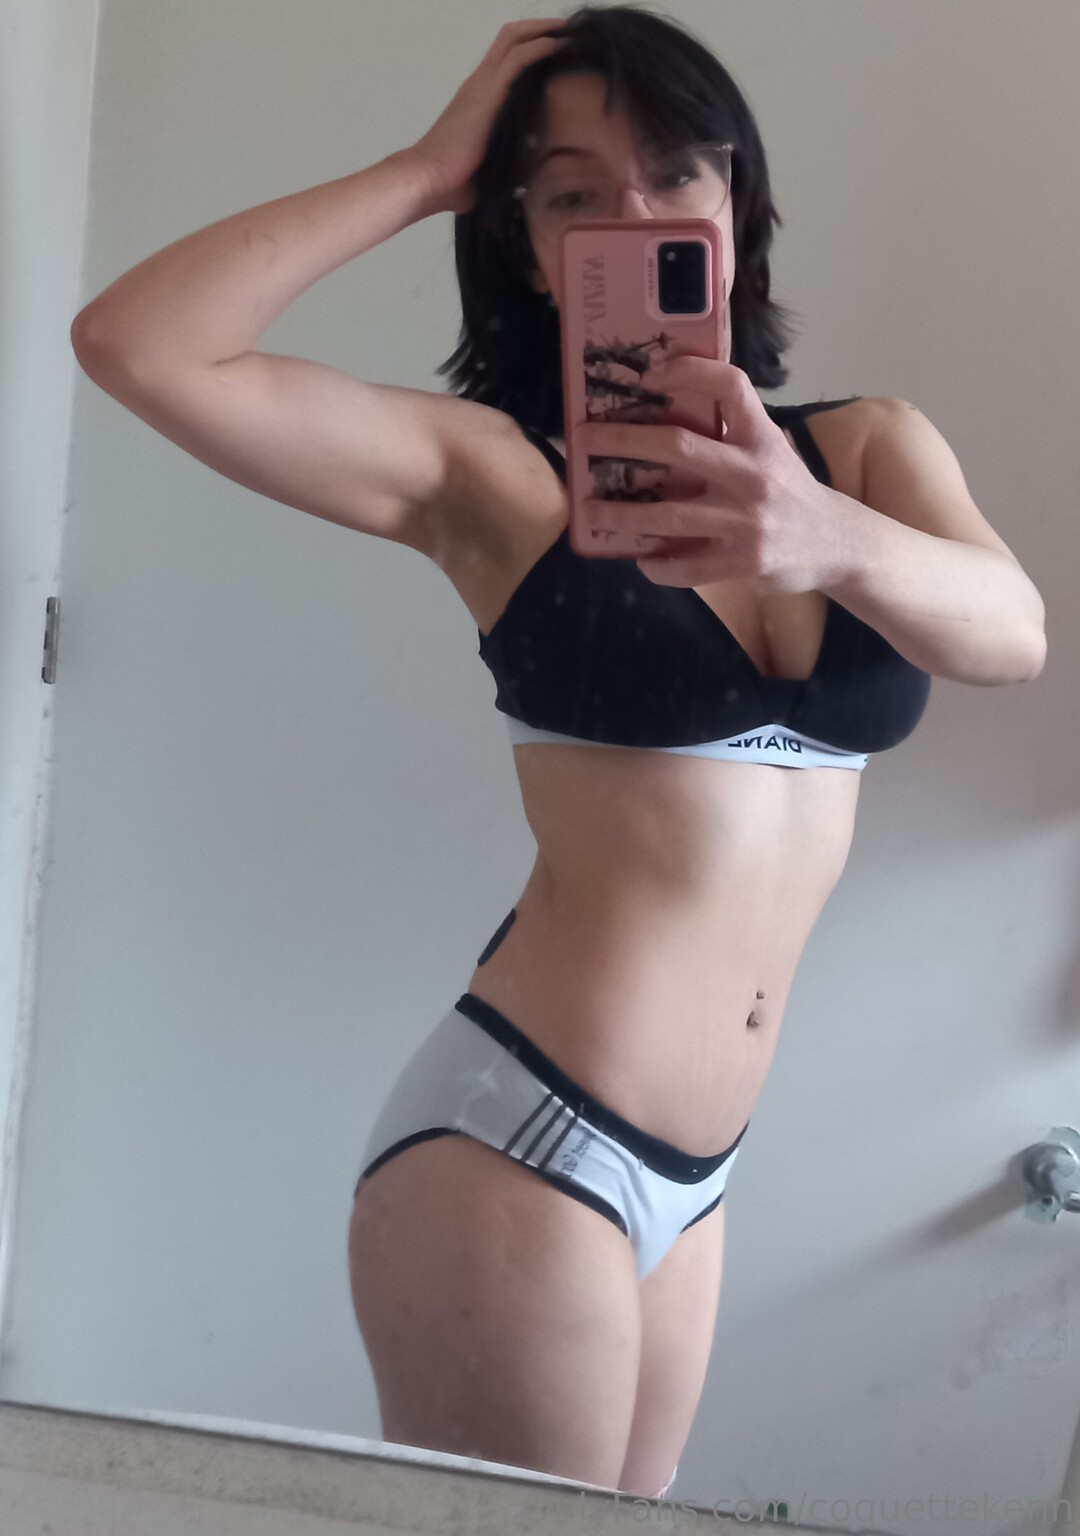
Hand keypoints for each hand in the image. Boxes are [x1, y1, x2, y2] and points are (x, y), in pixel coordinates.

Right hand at [410, 19, 567, 215]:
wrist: (427, 178)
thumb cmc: (450, 181)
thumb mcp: (485, 169)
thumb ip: (504, 165)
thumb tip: (522, 186)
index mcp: (477, 98)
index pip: (503, 58)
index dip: (528, 46)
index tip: (555, 50)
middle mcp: (479, 83)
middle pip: (510, 38)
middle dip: (540, 28)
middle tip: (566, 32)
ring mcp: (482, 84)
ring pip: (514, 39)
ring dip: (543, 31)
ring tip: (567, 32)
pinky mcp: (488, 92)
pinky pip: (518, 58)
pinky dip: (539, 47)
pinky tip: (558, 46)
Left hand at [574, 356, 850, 594]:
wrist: (837, 544)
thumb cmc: (790, 492)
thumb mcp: (772, 451)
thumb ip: (731, 433)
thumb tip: (666, 408)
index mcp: (761, 438)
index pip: (731, 386)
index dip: (690, 372)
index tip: (649, 373)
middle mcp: (754, 474)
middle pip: (679, 446)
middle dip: (623, 440)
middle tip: (583, 440)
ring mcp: (747, 522)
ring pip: (669, 515)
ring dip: (622, 514)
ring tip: (591, 510)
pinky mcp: (743, 562)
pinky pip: (687, 566)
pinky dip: (658, 564)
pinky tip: (642, 559)